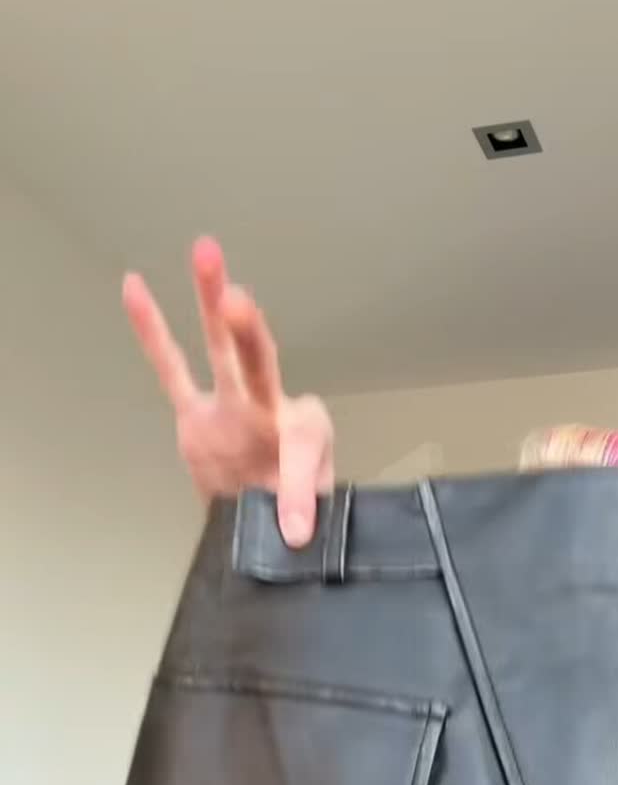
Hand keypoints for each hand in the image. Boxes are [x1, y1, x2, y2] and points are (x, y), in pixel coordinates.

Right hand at [123, 238, 333, 546]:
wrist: (268, 518)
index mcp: (301, 430)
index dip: (301, 485)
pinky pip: (169, 368)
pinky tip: (135, 287)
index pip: (304, 441)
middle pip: (254, 360)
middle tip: (238, 296)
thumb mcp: (314, 509)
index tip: (296, 530)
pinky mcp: (194, 415)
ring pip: (218, 348)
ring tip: (206, 251)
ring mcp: (226, 406)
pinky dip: (152, 331)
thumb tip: (294, 533)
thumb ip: (302, 507)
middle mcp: (263, 407)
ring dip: (211, 301)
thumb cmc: (295, 502)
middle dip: (246, 331)